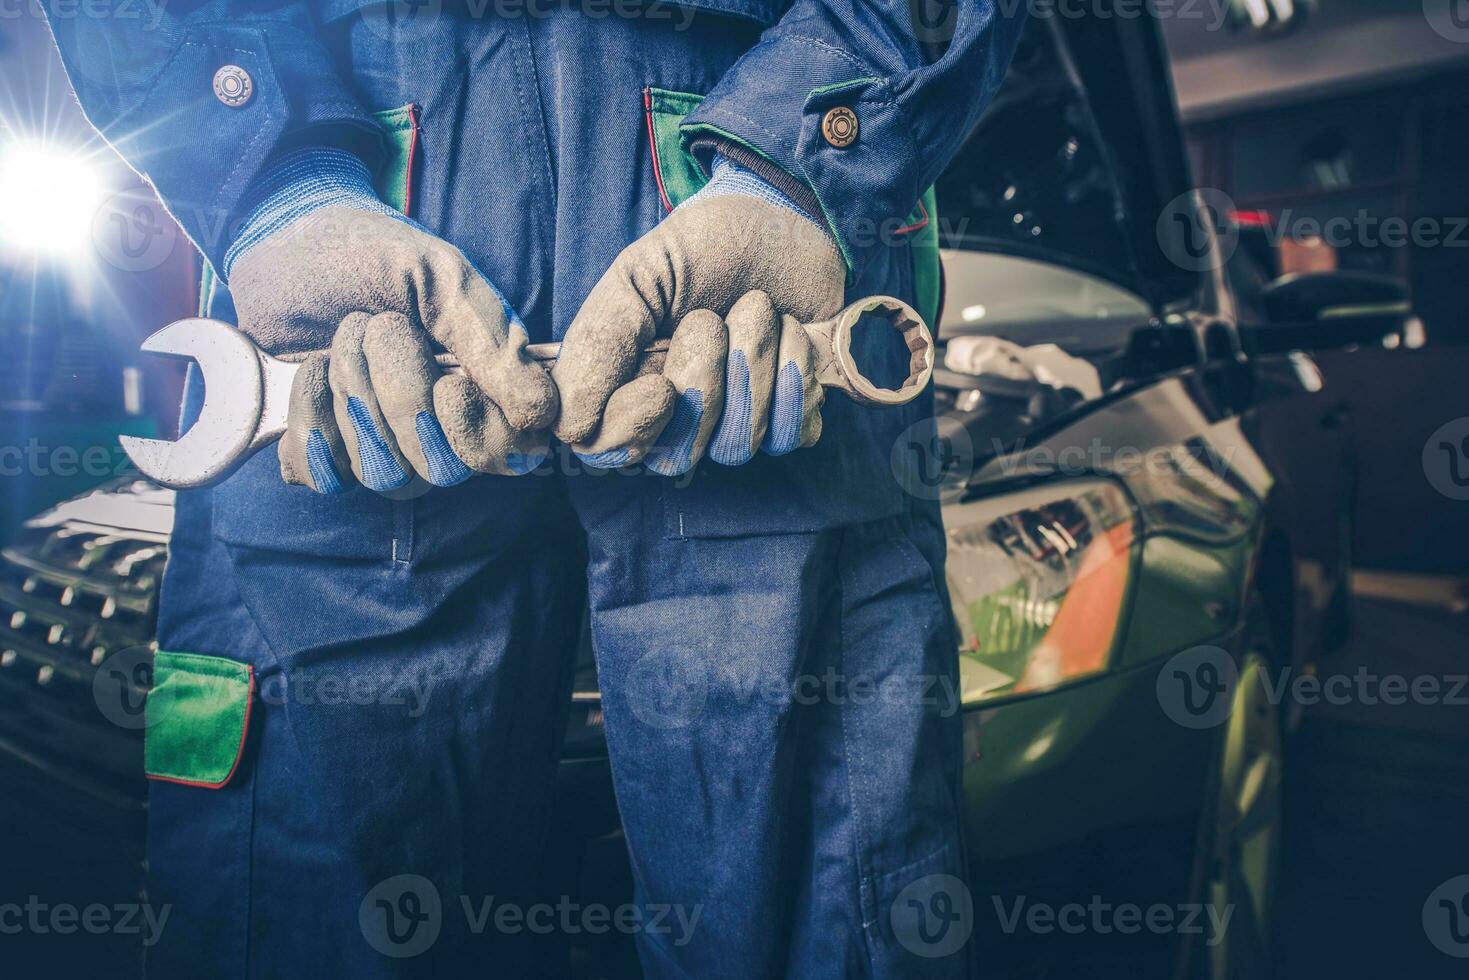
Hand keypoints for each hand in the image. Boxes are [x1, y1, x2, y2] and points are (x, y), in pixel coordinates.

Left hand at [224, 149, 555, 492]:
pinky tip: (310, 371)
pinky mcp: (322, 451)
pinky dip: (312, 418)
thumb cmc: (374, 255)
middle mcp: (438, 429)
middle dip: (403, 397)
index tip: (449, 385)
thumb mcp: (441, 277)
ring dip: (356, 397)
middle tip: (379, 326)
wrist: (286, 238)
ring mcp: (380, 446)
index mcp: (484, 389)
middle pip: (442, 470)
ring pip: (384, 474)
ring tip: (342, 338)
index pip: (511, 455)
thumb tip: (541, 413)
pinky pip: (324, 476)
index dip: (482, 436)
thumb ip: (492, 341)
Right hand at [552, 157, 843, 475]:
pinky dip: (795, 378)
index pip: (607, 449)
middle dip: (702, 386)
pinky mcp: (790, 415)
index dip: (632, 430)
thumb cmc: (700, 249)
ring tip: (757, 308)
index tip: (661, 386)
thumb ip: (597, 343)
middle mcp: (676, 417)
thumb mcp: (636, 277)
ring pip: (736, 447)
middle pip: (677, 456)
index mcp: (625, 385)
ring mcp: (735, 421)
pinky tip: (792, 332)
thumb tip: (567, 425)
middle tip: (710, 319)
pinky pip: (791, 436)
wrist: (779, 218)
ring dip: (752, 368)